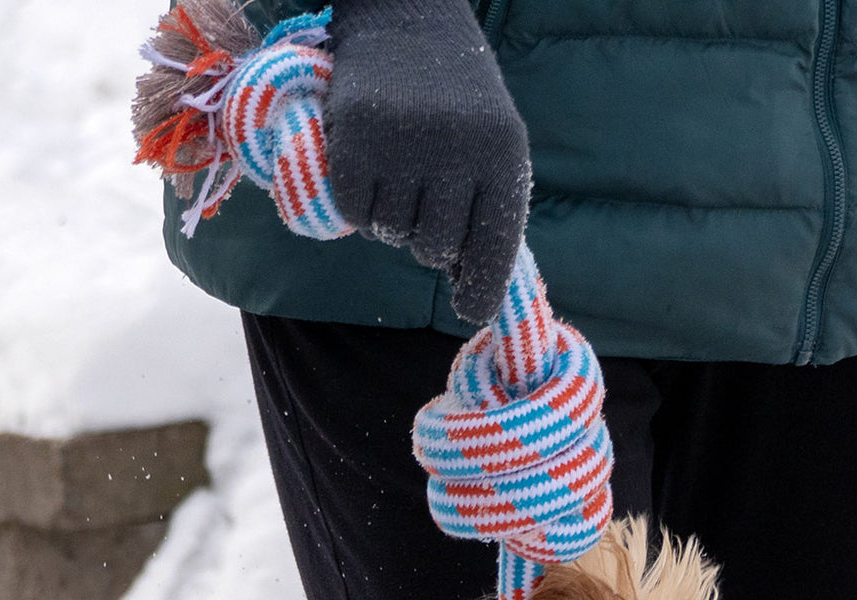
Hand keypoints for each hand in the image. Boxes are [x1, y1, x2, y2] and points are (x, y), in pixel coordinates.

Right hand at [326, 0, 531, 324]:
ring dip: (388, 220)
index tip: (471, 313)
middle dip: (425, 240)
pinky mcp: (355, 139)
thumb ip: (485, 205)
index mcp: (503, 155)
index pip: (495, 245)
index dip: (481, 288)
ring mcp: (404, 145)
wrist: (406, 16)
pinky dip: (356, 207)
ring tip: (395, 176)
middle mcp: (458, 151)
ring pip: (390, 233)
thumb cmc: (455, 95)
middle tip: (421, 202)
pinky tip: (366, 172)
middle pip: (434, 248)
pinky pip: (352, 212)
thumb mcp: (491, 142)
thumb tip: (465, 281)